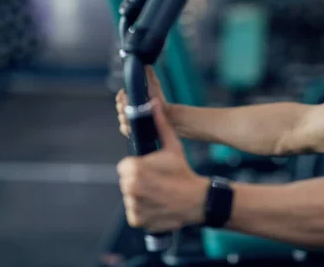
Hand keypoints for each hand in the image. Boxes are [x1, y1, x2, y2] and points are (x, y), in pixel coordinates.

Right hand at [116, 66, 166, 137]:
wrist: (170, 118)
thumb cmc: (160, 101)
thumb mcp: (155, 87)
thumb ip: (150, 77)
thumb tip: (146, 65)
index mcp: (133, 99)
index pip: (121, 98)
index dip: (121, 97)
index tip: (123, 95)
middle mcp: (131, 109)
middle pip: (120, 109)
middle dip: (121, 107)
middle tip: (126, 106)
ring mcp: (133, 120)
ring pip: (121, 119)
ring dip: (123, 118)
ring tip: (129, 116)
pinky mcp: (135, 130)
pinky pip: (125, 130)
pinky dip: (126, 129)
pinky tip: (130, 127)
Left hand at [116, 98, 208, 231]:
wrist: (197, 200)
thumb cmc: (183, 173)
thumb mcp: (173, 146)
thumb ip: (160, 124)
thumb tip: (153, 103)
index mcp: (133, 168)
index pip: (125, 166)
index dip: (139, 166)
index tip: (152, 170)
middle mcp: (129, 188)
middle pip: (127, 182)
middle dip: (139, 181)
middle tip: (158, 181)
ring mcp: (132, 205)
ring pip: (130, 197)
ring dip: (141, 196)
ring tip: (159, 193)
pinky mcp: (136, 220)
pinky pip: (135, 213)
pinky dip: (143, 211)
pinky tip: (157, 204)